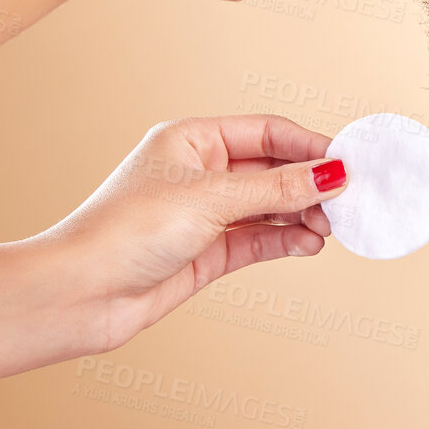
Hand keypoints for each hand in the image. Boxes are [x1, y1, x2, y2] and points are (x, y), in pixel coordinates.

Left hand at [38, 114, 349, 352]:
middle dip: (311, 186)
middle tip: (346, 202)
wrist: (79, 295)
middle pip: (274, 170)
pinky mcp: (209, 251)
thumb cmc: (125, 232)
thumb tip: (332, 174)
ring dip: (303, 216)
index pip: (268, 133)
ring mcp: (206, 214)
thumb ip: (277, 189)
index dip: (311, 147)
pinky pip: (261, 239)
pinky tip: (308, 245)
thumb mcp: (211, 200)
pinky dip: (287, 241)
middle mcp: (201, 173)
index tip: (349, 164)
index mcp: (193, 141)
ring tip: (329, 229)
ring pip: (272, 208)